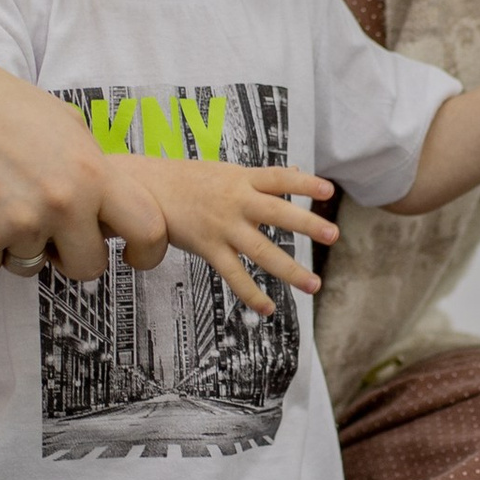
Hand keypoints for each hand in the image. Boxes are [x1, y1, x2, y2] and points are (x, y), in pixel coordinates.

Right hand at [0, 0, 172, 274]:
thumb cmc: (4, 108)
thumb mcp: (68, 129)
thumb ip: (94, 173)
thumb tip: (115, 214)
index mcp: (93, 172)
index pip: (148, 229)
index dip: (147, 251)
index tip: (134, 257)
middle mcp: (63, 202)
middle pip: (88, 268)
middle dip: (70, 256)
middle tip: (49, 232)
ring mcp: (20, 223)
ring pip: (32, 267)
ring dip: (19, 246)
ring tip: (0, 200)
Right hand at [134, 158, 339, 316]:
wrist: (146, 188)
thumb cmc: (187, 179)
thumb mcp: (226, 171)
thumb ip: (259, 178)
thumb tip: (294, 172)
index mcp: (242, 178)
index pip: (279, 178)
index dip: (304, 183)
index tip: (329, 190)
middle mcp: (236, 201)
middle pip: (277, 212)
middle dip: (307, 224)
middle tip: (334, 234)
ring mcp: (222, 226)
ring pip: (261, 250)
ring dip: (290, 269)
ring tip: (313, 284)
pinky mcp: (207, 247)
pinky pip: (233, 274)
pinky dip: (251, 293)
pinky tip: (268, 308)